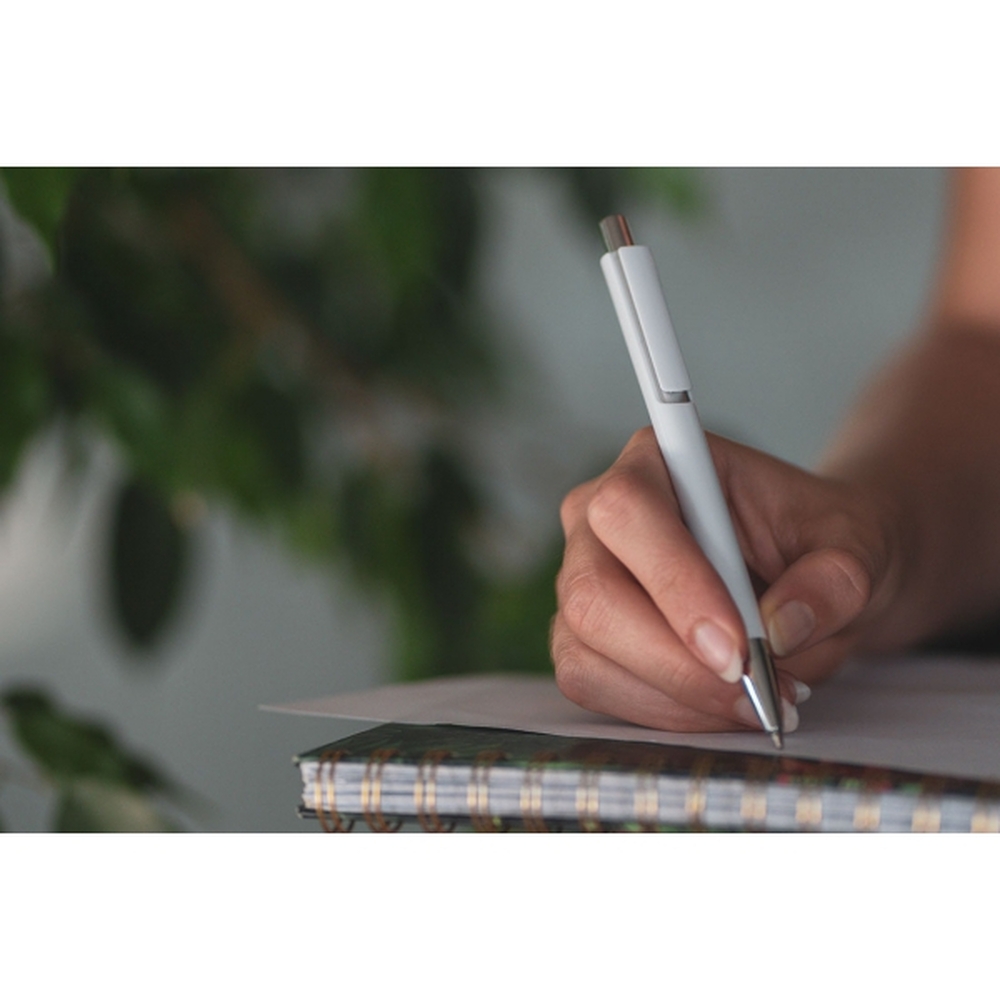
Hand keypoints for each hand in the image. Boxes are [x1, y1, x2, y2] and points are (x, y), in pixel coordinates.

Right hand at [551, 427, 905, 732]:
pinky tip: (721, 706)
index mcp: (655, 461)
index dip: (675, 582)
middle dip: (675, 663)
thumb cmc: (821, 542)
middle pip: (593, 595)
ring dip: (676, 698)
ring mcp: (581, 581)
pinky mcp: (582, 638)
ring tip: (758, 702)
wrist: (808, 575)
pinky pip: (596, 688)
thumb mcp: (858, 546)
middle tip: (757, 695)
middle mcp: (598, 518)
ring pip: (587, 654)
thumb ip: (833, 580)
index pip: (630, 512)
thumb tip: (780, 629)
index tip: (738, 649)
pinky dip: (664, 713)